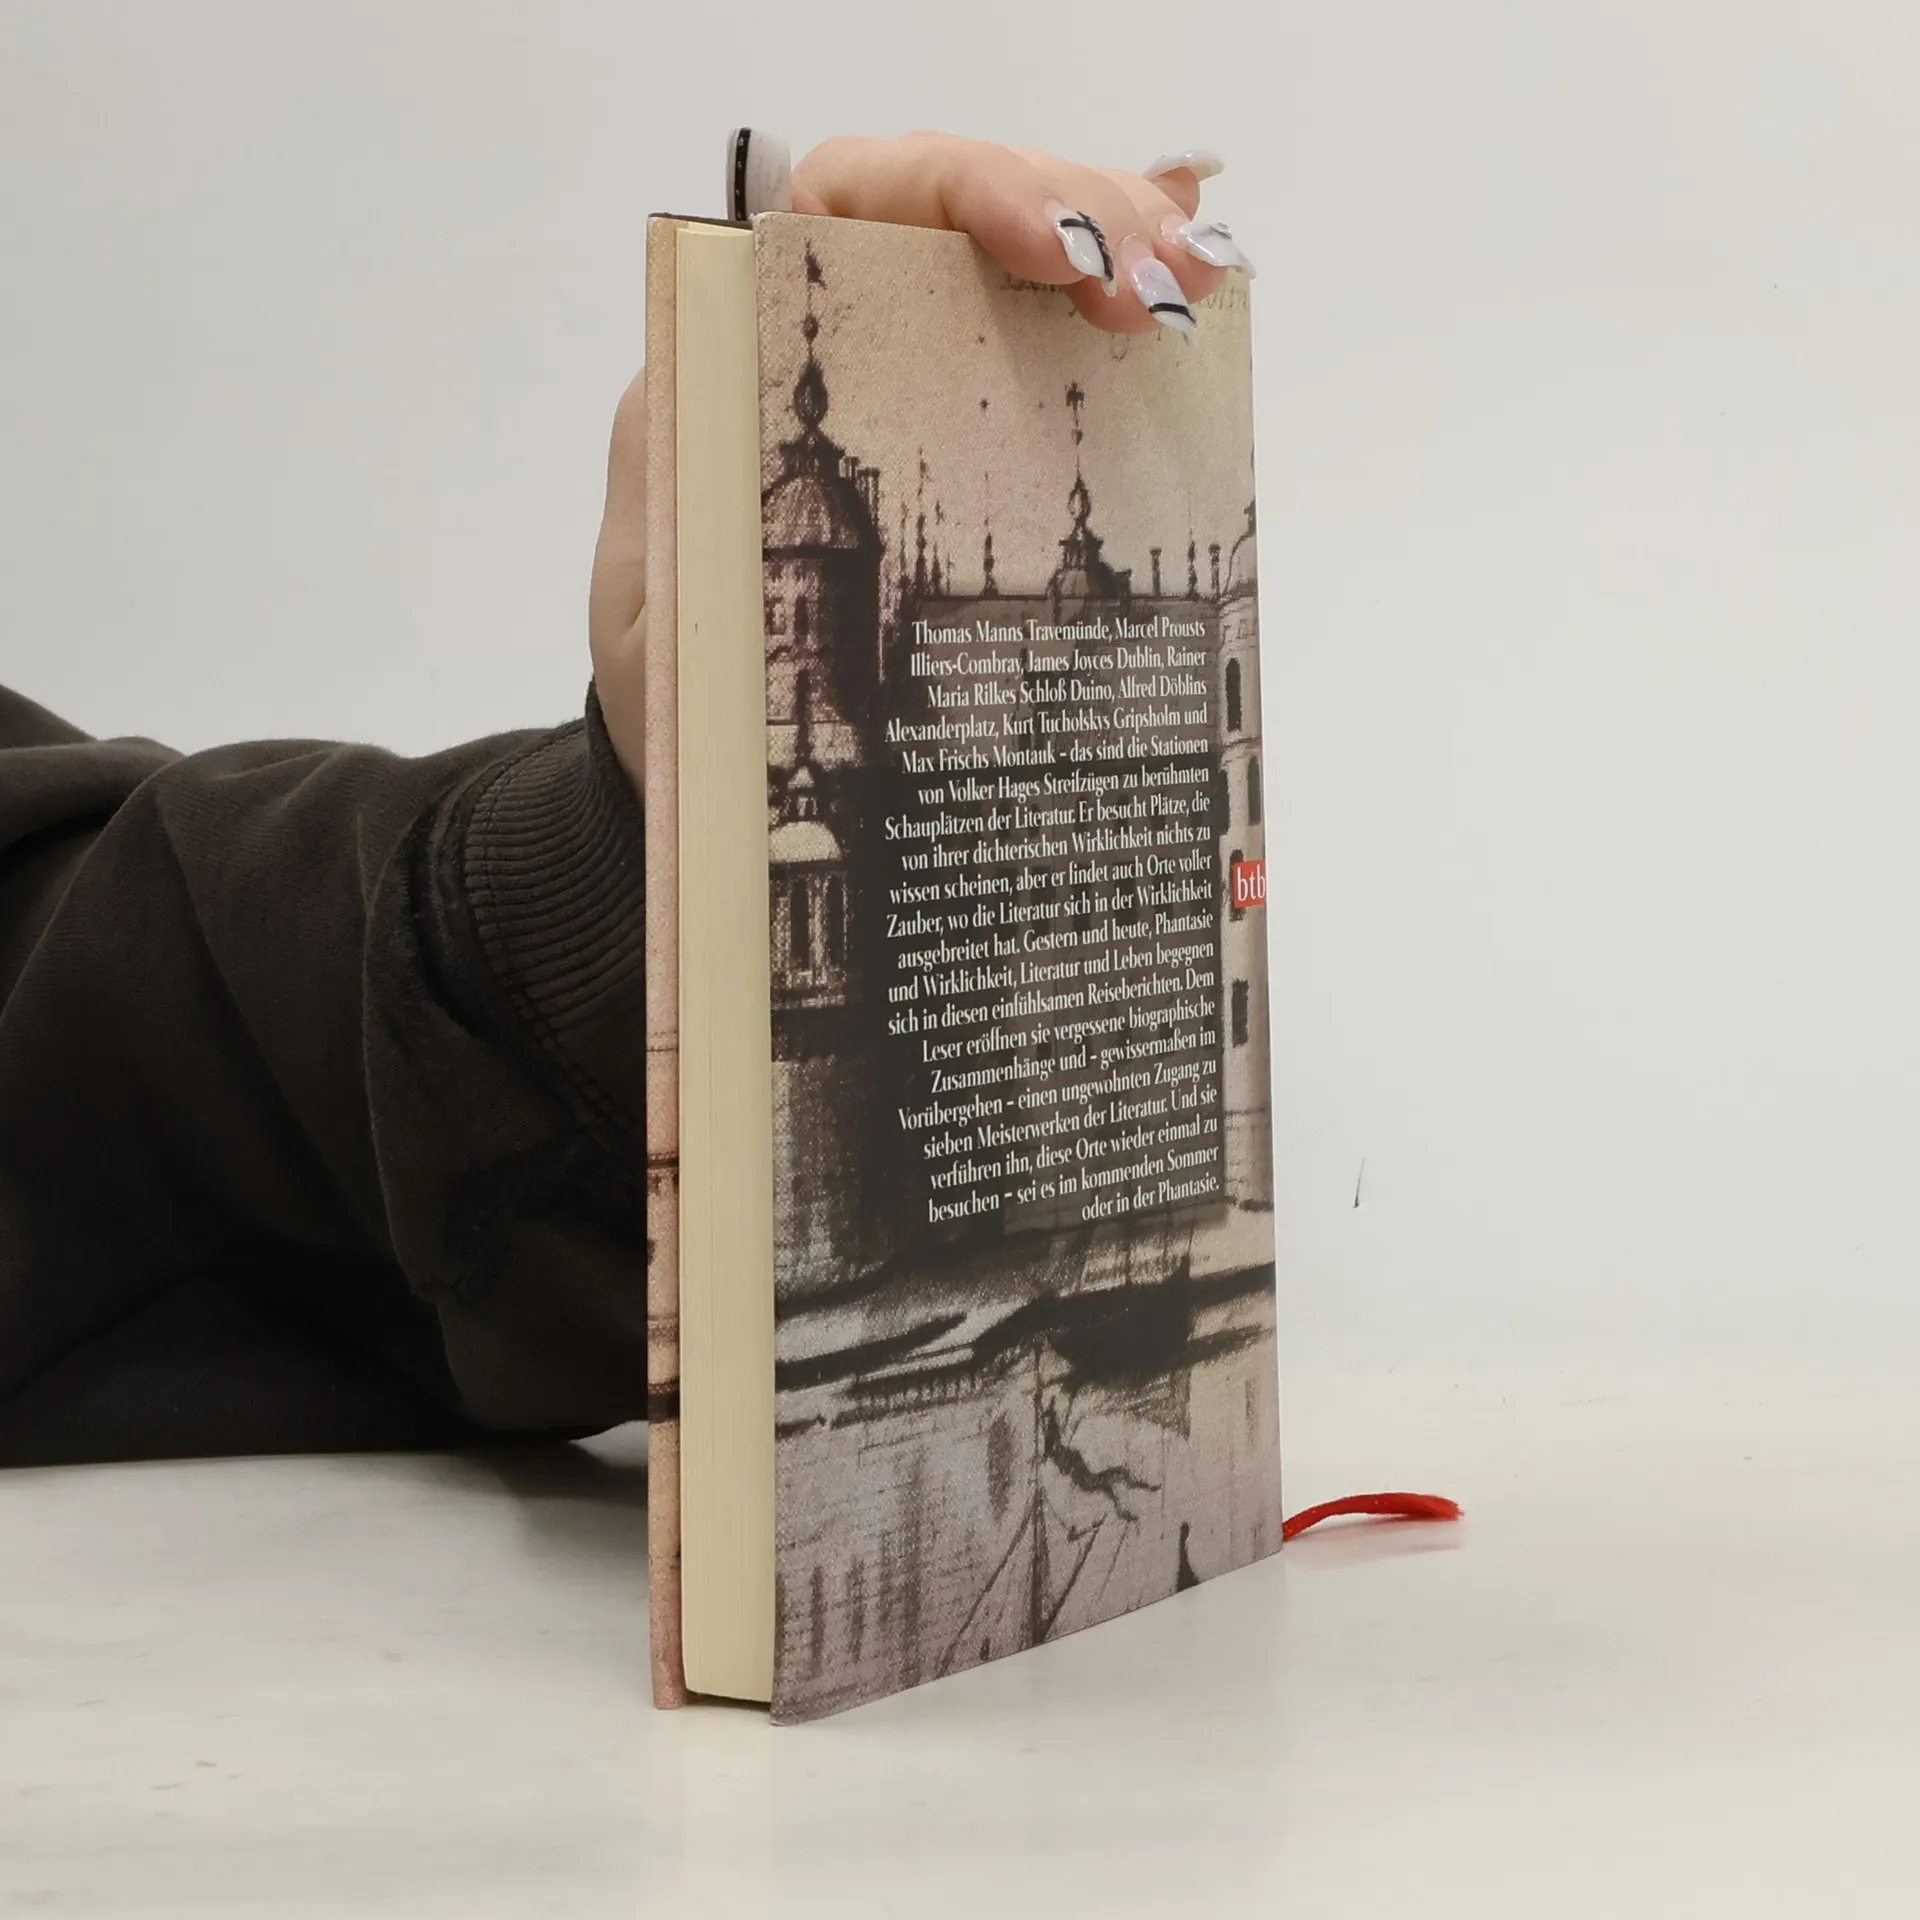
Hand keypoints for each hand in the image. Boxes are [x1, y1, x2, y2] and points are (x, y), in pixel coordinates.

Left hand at [589, 134, 1247, 787]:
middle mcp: (838, 342)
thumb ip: (682, 475)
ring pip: (1026, 267)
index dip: (964, 190)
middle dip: (1080, 219)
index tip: (1049, 251)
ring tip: (1197, 289)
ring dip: (1122, 254)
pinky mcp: (975, 452)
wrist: (705, 767)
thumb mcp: (657, 583)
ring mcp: (917, 386)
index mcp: (751, 342)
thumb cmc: (673, 677)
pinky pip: (1054, 358)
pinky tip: (1189, 314)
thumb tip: (737, 367)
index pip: (857, 193)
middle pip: (970, 212)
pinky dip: (1123, 326)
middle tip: (1163, 287)